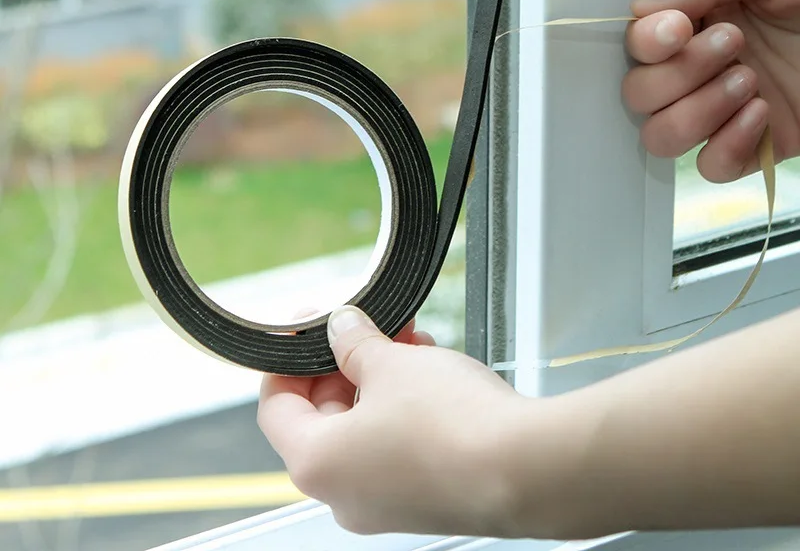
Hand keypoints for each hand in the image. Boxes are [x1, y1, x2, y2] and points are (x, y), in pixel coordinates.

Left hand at [257, 306, 528, 536]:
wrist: (527, 469)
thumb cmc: (453, 424)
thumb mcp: (391, 363)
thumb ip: (354, 343)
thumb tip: (340, 328)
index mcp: (317, 463)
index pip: (276, 406)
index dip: (288, 359)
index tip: (306, 329)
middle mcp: (344, 494)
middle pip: (323, 415)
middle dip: (346, 362)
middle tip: (367, 326)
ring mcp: (385, 502)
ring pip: (364, 427)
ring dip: (379, 378)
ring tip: (408, 341)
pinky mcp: (423, 499)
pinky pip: (396, 445)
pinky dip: (402, 406)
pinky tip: (430, 370)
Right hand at [622, 0, 799, 181]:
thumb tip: (642, 8)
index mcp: (701, 18)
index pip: (637, 44)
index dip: (646, 42)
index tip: (677, 29)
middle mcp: (703, 67)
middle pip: (639, 94)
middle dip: (677, 73)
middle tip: (732, 42)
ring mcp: (724, 110)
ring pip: (661, 137)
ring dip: (695, 111)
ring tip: (747, 81)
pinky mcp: (756, 146)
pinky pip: (710, 167)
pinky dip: (727, 145)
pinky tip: (762, 113)